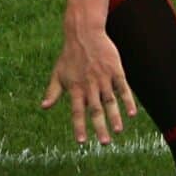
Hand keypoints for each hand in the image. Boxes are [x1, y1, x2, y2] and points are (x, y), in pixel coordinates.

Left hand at [40, 24, 136, 143]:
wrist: (84, 33)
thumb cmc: (69, 55)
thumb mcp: (58, 73)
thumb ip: (52, 91)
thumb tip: (43, 107)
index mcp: (75, 87)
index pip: (76, 111)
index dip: (79, 126)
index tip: (81, 142)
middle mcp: (89, 85)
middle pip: (95, 110)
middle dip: (99, 127)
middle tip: (104, 143)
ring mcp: (103, 78)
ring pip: (110, 101)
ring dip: (114, 117)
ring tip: (117, 131)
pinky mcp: (115, 71)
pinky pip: (123, 88)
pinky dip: (128, 101)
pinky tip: (132, 113)